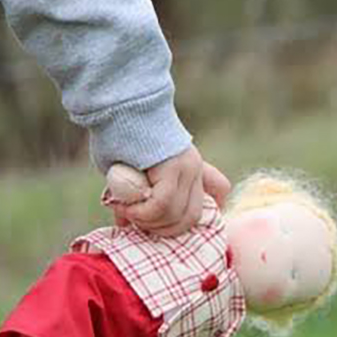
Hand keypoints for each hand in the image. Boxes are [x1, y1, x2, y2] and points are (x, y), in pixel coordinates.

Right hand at [114, 146, 230, 236]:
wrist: (119, 106)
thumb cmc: (117, 135)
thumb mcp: (132, 170)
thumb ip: (136, 196)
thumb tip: (125, 224)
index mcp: (190, 164)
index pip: (219, 189)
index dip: (207, 211)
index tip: (175, 220)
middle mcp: (194, 167)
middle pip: (193, 217)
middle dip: (164, 230)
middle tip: (137, 222)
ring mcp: (188, 167)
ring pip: (177, 216)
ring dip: (148, 222)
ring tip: (126, 211)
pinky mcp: (174, 167)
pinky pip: (163, 206)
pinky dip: (142, 214)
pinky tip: (126, 207)